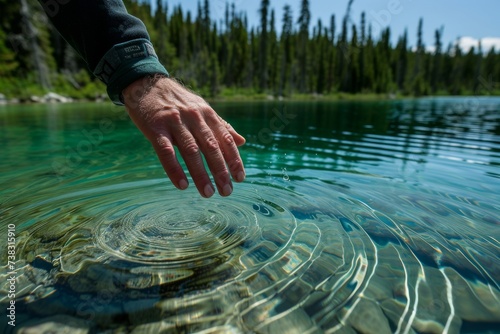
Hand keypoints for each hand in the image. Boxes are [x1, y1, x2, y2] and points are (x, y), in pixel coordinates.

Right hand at [122, 76, 245, 197]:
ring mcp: (174, 122)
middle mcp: (193, 117)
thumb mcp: (202, 108)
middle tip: (227, 191)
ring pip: (191, 151)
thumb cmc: (177, 101)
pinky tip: (182, 185)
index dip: (234, 159)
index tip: (240, 178)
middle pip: (211, 147)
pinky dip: (175, 170)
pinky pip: (166, 152)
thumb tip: (243, 142)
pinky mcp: (155, 128)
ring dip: (201, 174)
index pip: (225, 139)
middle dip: (220, 171)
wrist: (145, 83)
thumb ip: (221, 126)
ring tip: (207, 193)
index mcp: (206, 114)